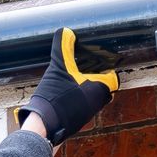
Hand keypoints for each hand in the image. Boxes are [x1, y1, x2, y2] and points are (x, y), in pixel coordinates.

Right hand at [19, 28, 117, 144]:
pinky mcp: (78, 121)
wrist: (44, 125)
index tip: (98, 61)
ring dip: (86, 89)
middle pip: (104, 87)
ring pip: (94, 98)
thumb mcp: (58, 68)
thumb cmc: (55, 96)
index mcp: (100, 89)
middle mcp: (98, 103)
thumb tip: (65, 31)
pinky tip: (65, 94)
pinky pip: (83, 107)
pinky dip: (78, 99)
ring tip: (74, 80)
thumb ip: (63, 48)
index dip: (106, 68)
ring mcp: (88, 114)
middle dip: (96, 78)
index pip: (112, 77)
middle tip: (84, 69)